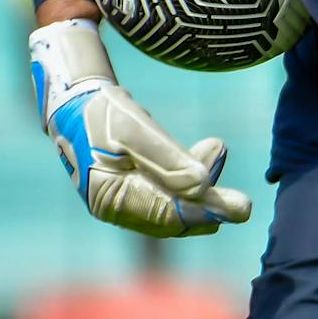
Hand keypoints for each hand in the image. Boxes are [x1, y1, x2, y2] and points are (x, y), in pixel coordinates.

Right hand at [28, 19, 252, 237]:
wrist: (73, 100)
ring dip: (202, 188)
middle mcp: (114, 208)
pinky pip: (168, 196)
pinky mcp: (133, 191)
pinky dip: (189, 181)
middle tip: (244, 204)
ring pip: (174, 207)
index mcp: (108, 197)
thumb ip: (168, 159)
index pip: (166, 214)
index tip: (237, 209)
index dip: (205, 212)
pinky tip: (208, 154)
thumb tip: (203, 186)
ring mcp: (123, 202)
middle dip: (209, 206)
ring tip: (218, 149)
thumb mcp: (135, 128)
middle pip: (173, 217)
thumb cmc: (100, 110)